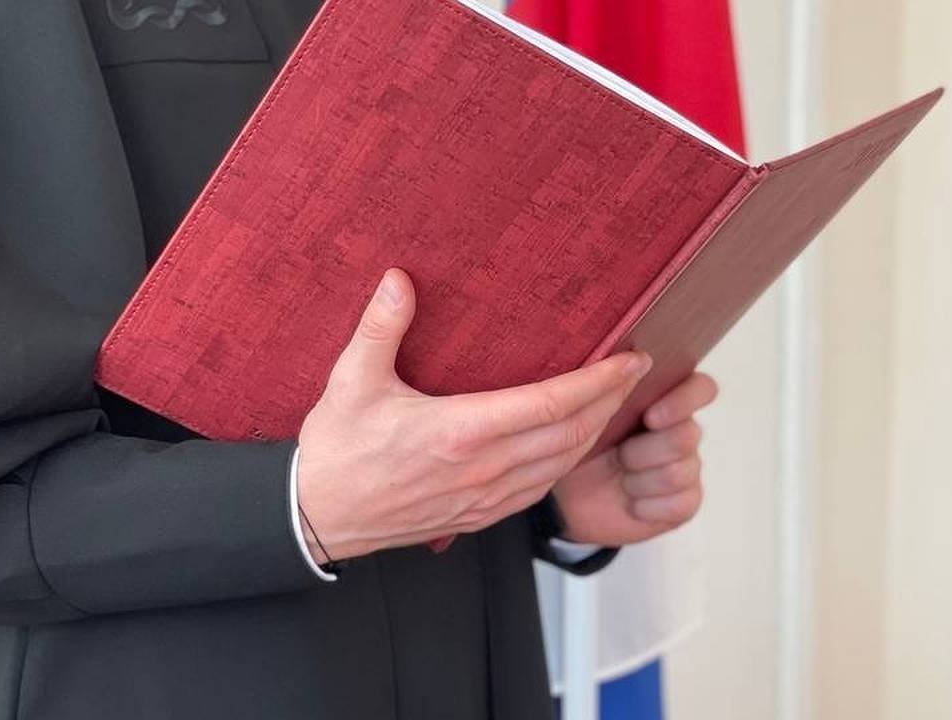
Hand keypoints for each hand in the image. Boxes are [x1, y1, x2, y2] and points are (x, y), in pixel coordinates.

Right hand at [296, 269, 650, 562]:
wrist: (316, 517)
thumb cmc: (336, 451)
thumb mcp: (350, 381)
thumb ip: (380, 327)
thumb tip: (399, 279)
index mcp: (460, 431)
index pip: (551, 405)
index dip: (599, 382)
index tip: (629, 360)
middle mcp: (482, 469)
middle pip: (571, 435)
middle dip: (611, 402)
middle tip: (635, 372)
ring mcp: (484, 498)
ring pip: (561, 466)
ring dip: (595, 433)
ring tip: (614, 401)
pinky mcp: (478, 516)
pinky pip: (539, 491)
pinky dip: (567, 464)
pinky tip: (573, 445)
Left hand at [550, 372, 717, 545]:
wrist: (569, 499)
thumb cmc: (578, 448)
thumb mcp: (586, 416)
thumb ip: (610, 388)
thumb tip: (626, 363)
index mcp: (664, 400)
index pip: (701, 388)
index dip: (685, 400)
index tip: (651, 416)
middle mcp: (682, 431)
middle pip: (688, 435)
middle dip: (643, 451)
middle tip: (618, 457)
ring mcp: (686, 468)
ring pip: (678, 471)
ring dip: (639, 479)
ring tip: (620, 478)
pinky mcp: (683, 503)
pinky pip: (680, 503)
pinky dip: (647, 505)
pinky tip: (630, 502)